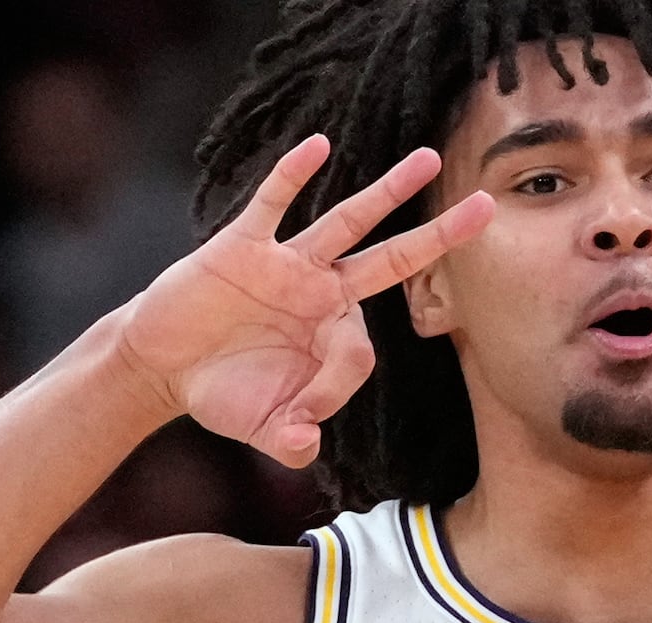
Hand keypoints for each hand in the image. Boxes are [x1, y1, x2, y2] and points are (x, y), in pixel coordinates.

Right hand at [113, 136, 493, 469]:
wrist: (163, 366)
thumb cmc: (222, 394)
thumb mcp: (261, 429)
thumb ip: (289, 443)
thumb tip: (305, 445)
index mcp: (332, 337)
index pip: (359, 351)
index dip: (333, 387)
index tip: (302, 415)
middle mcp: (322, 293)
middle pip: (394, 259)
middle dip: (439, 236)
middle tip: (488, 207)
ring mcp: (288, 265)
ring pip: (348, 221)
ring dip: (388, 192)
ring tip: (429, 160)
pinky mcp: (245, 246)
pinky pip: (274, 204)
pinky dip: (292, 177)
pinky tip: (318, 147)